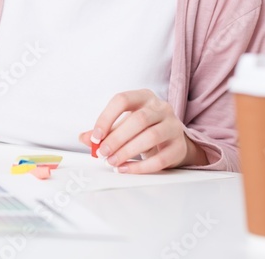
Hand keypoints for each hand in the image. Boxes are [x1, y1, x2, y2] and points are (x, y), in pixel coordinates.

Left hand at [78, 89, 207, 172]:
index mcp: (143, 97)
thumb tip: (84, 138)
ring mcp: (173, 126)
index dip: (106, 117)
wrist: (172, 141)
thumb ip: (105, 131)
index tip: (95, 136)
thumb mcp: (123, 125)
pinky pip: (161, 158)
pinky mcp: (179, 146)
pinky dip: (141, 166)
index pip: (122, 100)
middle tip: (103, 153)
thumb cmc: (143, 129)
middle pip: (138, 119)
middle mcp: (161, 108)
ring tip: (112, 162)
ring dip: (128, 152)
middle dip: (117, 138)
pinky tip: (126, 169)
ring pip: (151, 136)